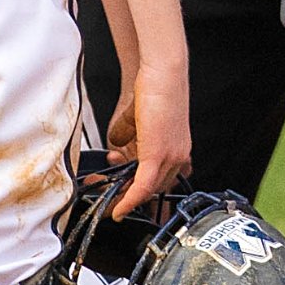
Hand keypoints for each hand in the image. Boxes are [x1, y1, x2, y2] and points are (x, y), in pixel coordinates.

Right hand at [117, 61, 193, 212]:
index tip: (123, 194)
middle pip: (154, 188)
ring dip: (123, 195)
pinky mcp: (157, 156)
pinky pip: (142, 187)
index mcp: (178, 149)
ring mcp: (170, 157)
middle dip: (127, 192)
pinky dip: (129, 201)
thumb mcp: (138, 119)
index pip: (161, 180)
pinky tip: (118, 209)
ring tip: (106, 191)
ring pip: (146, 189)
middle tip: (109, 193)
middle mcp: (178, 156)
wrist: (164, 75)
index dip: (140, 189)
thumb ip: (129, 136)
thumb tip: (116, 145)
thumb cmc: (155, 89)